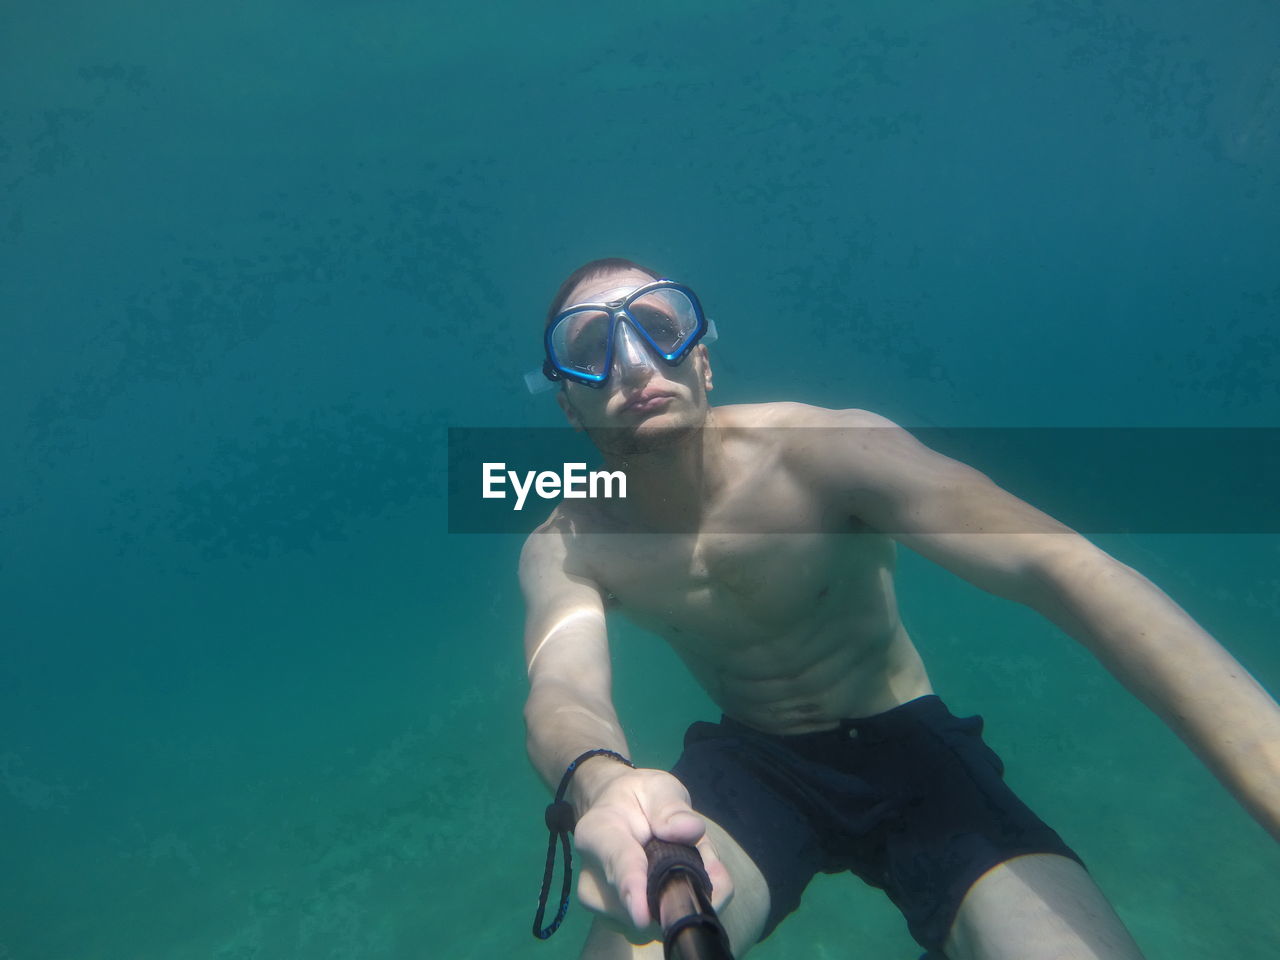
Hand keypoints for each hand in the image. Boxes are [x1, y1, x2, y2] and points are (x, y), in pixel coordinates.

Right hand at [573, 767, 733, 942]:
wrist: (617, 812)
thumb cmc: (639, 797)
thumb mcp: (658, 787)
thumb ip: (672, 807)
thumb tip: (690, 831)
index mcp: (597, 833)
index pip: (616, 863)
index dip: (631, 889)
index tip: (642, 916)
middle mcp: (592, 877)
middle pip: (637, 904)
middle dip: (679, 888)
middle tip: (699, 850)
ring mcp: (605, 907)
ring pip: (654, 920)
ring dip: (683, 894)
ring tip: (682, 858)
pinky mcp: (622, 925)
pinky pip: (660, 927)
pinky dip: (681, 907)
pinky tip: (677, 879)